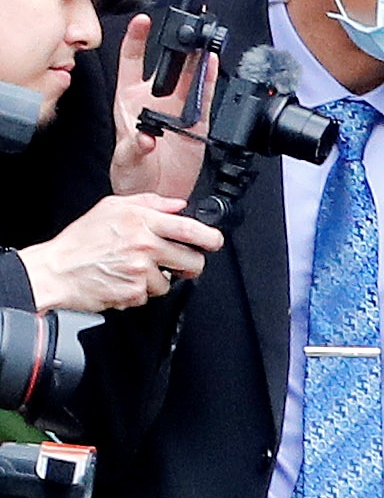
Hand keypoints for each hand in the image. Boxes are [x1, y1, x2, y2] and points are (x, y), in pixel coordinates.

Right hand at [19, 193, 220, 311]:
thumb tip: (178, 204)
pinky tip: (124, 280)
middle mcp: (143, 244)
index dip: (210, 237)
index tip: (214, 242)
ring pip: (172, 281)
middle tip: (176, 263)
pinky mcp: (135, 292)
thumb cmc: (81, 240)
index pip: (189, 228)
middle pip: (193, 260)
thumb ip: (148, 203)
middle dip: (189, 264)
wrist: (55, 270)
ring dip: (159, 279)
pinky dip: (141, 290)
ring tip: (133, 269)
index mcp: (139, 221)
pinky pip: (152, 294)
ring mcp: (140, 270)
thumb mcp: (111, 208)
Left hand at [106, 18, 206, 208]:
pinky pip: (206, 100)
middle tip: (184, 33)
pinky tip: (214, 67)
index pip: (131, 62)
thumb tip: (145, 137)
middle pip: (166, 66)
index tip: (143, 22)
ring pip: (188, 79)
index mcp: (128, 100)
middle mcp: (154, 101)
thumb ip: (135, 146)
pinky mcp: (197, 126)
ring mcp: (177, 112)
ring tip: (203, 45)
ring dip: (196, 63)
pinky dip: (210, 84)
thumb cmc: (132, 175)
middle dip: (175, 47)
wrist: (156, 194)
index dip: (136, 39)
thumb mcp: (125, 159)